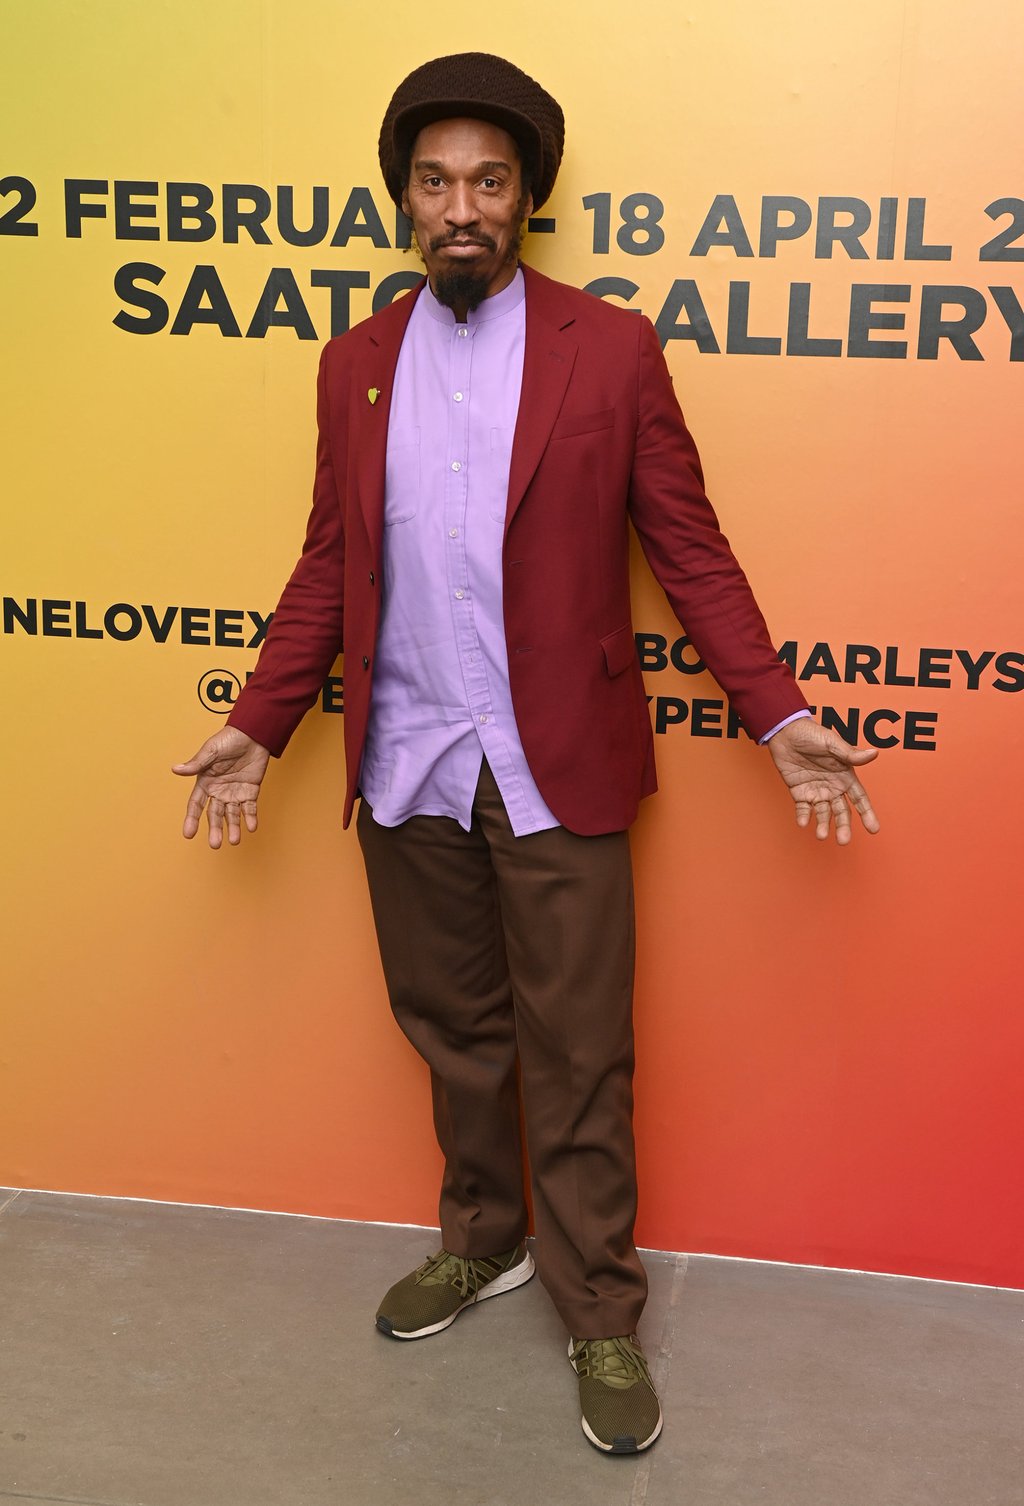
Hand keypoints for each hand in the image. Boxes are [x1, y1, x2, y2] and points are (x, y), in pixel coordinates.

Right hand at [172, 726, 270, 848]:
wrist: (252, 734)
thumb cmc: (228, 740)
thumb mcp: (210, 751)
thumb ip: (196, 764)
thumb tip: (175, 769)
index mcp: (205, 782)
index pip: (196, 805)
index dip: (192, 819)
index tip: (188, 834)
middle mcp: (219, 791)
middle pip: (215, 814)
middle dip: (215, 829)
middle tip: (215, 845)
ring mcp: (235, 793)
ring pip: (233, 815)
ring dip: (233, 828)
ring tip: (235, 840)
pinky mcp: (250, 791)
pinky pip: (250, 808)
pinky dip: (251, 818)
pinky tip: (251, 827)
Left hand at [767, 718, 879, 844]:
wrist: (785, 732)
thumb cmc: (812, 734)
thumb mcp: (832, 743)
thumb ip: (851, 753)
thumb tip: (874, 754)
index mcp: (845, 776)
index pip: (859, 799)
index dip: (867, 814)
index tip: (874, 829)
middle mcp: (833, 787)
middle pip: (842, 812)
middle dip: (843, 826)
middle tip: (843, 841)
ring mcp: (816, 791)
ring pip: (823, 813)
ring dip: (823, 825)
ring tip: (821, 835)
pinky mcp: (800, 793)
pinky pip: (803, 809)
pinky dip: (803, 817)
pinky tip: (803, 823)